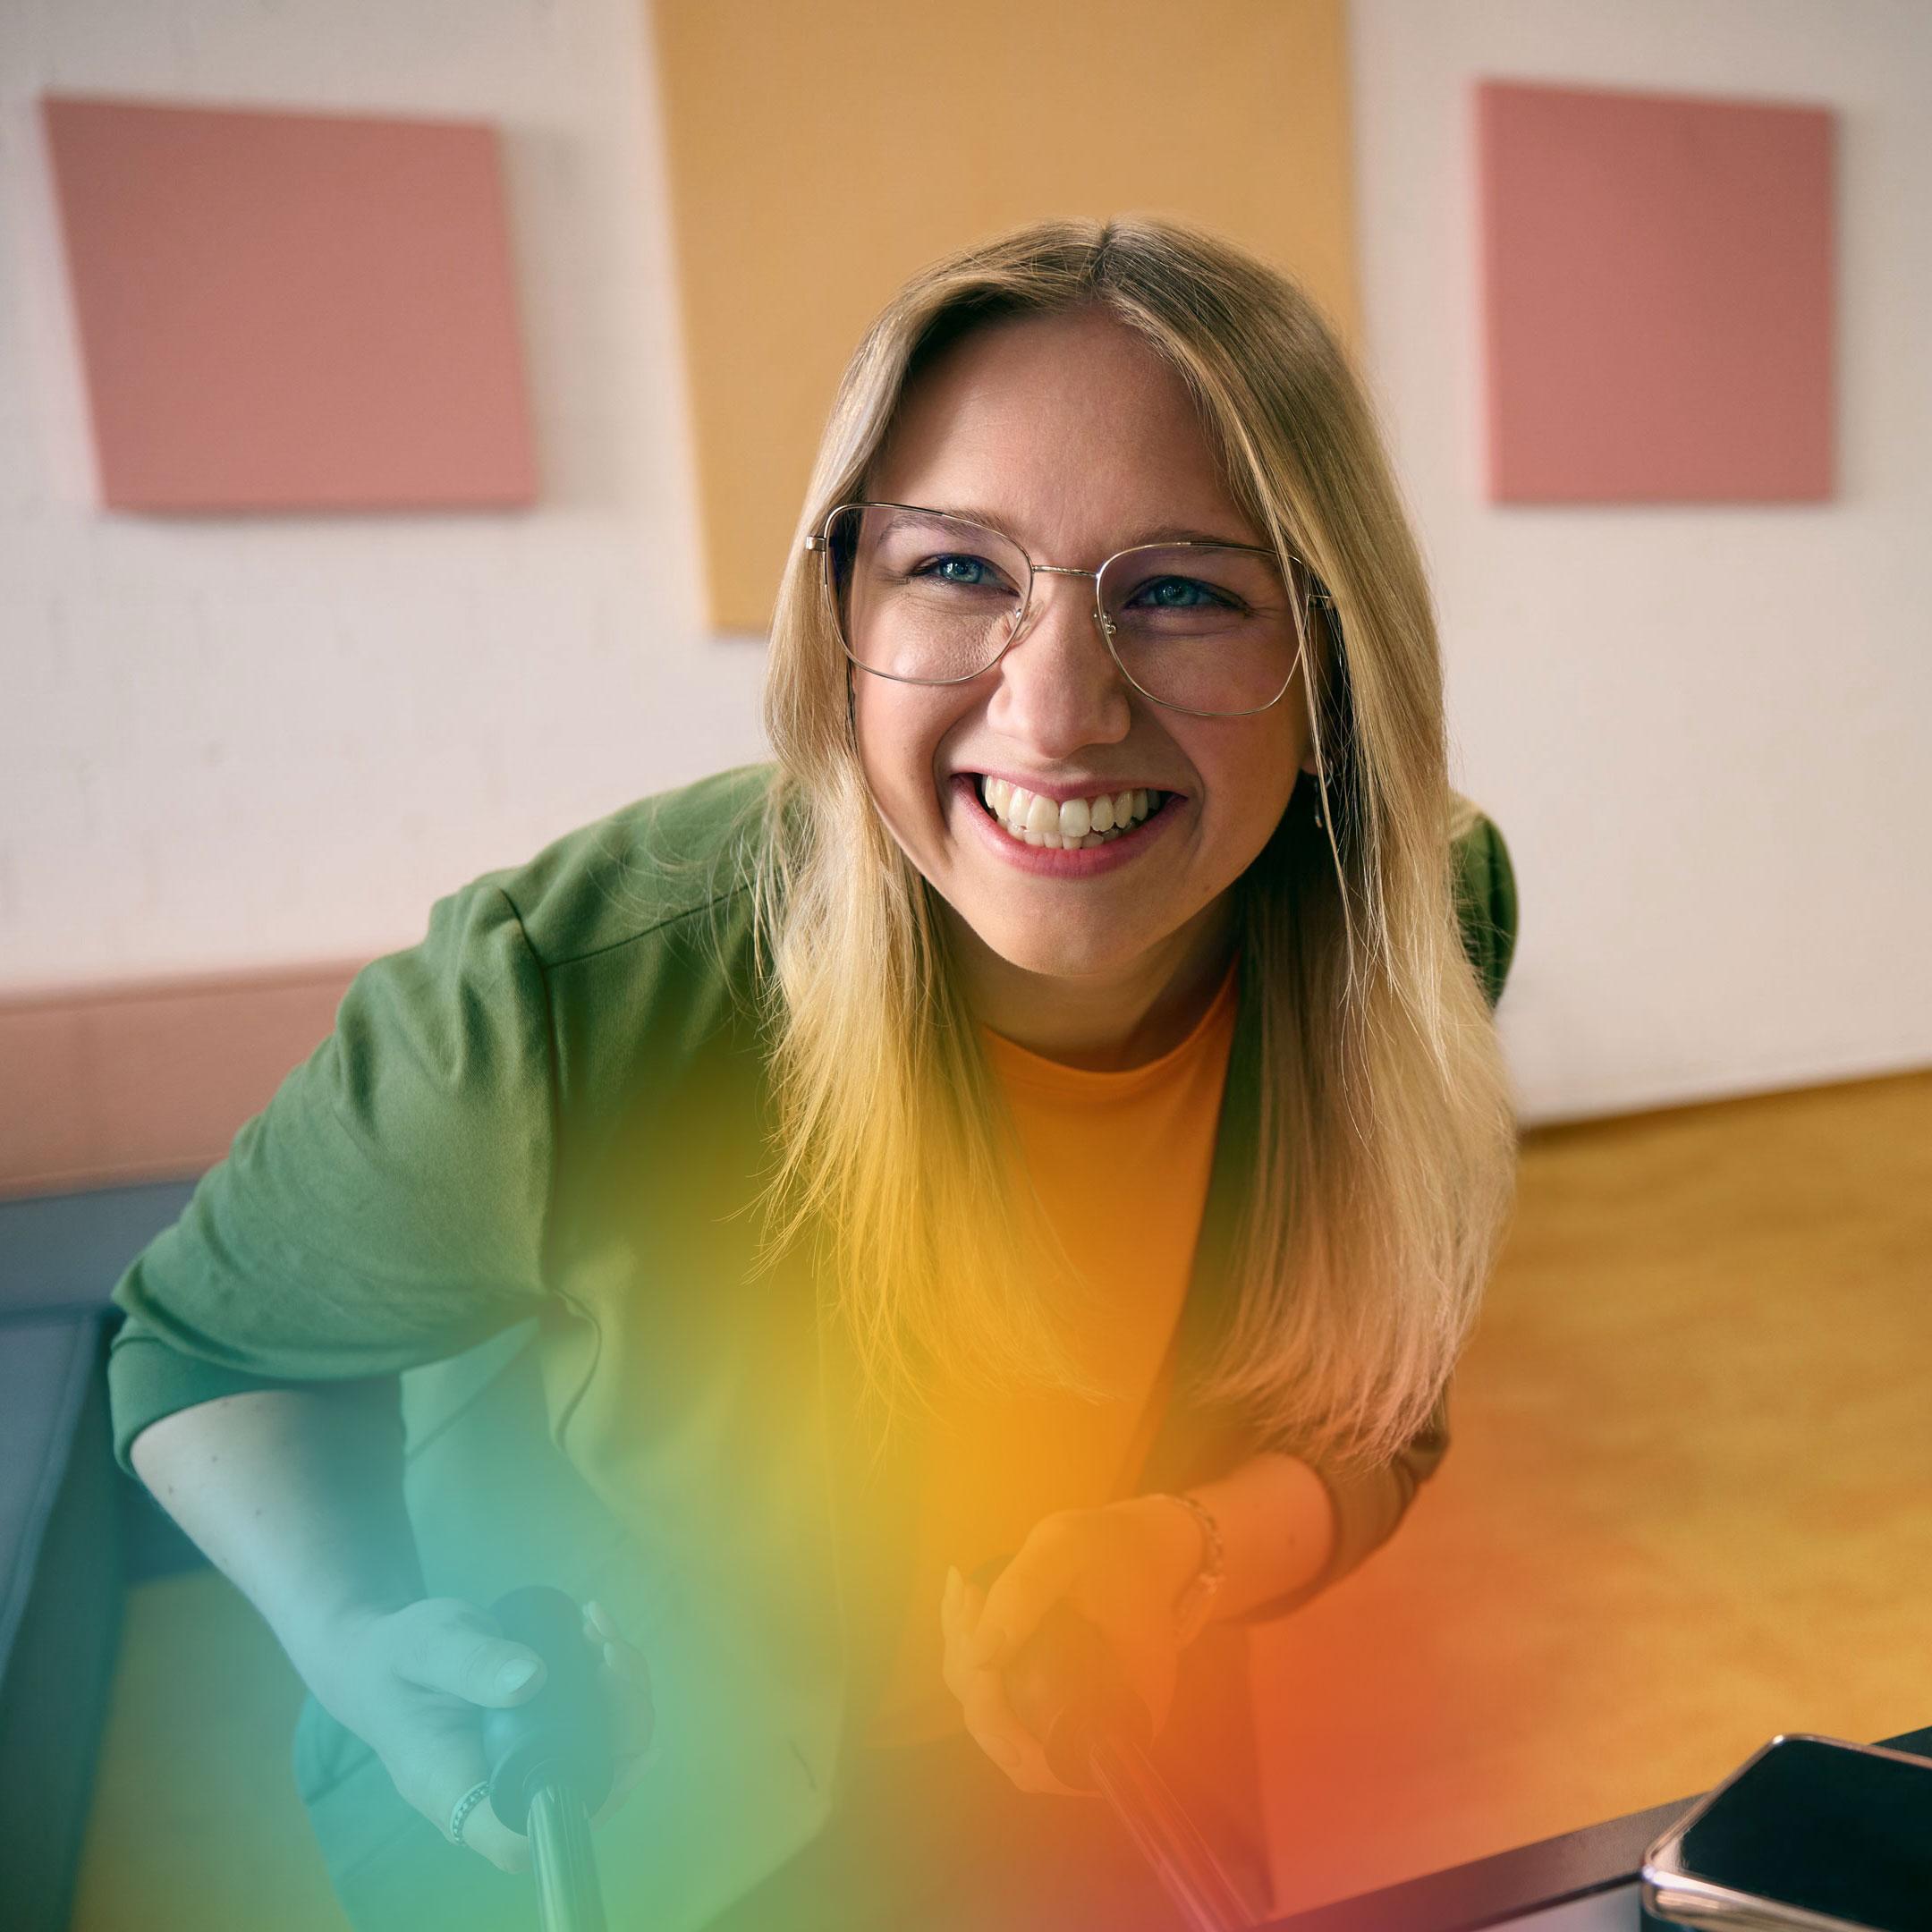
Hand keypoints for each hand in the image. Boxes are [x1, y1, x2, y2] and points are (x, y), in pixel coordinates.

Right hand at [297, 1594, 655, 1873]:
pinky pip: (591, 1724)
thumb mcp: (427, 1647)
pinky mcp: (538, 1736)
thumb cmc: (394, 1658)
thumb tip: (533, 1679)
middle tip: (610, 1652)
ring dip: (623, 1694)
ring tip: (601, 1633)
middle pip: (581, 1789)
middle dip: (622, 1722)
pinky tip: (595, 1634)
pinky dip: (609, 1681)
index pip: (523, 1838)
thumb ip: (472, 1663)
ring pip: (598, 1754)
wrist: (379, 1654)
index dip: (582, 1810)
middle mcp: (494, 1791)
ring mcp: (521, 1765)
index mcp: (455, 1790)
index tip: (624, 1751)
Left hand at [938, 1497, 1204, 1795]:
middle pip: (1008, 1743)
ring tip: (967, 1594)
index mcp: (1124, 1716)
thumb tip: (977, 1656)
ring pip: (995, 1718)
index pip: (1045, 1763)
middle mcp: (1100, 1735)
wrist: (1139, 1544)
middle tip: (970, 1601)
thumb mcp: (1068, 1547)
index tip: (979, 1653)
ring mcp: (1072, 1720)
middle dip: (972, 1678)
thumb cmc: (1114, 1546)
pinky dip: (969, 1655)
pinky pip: (998, 1696)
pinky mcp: (1051, 1699)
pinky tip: (963, 1603)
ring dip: (964, 1661)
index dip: (996, 1721)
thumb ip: (1025, 1592)